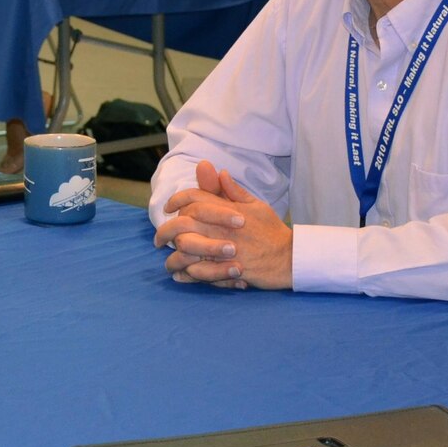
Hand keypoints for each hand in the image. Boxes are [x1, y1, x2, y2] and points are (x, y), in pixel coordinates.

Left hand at [153, 160, 292, 289]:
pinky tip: (181, 275)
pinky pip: (199, 271)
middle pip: (183, 223)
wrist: (289, 257)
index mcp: (228, 209)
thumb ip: (233, 191)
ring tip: (168, 261)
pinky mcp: (227, 269)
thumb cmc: (271, 231)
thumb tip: (218, 171)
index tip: (169, 207)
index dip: (177, 200)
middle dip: (165, 231)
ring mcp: (223, 248)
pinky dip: (187, 274)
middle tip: (158, 240)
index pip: (194, 197)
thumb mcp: (256, 205)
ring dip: (173, 256)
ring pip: (186, 249)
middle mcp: (222, 227)